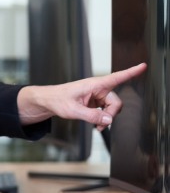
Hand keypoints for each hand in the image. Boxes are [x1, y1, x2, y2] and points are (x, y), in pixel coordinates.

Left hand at [17, 63, 146, 130]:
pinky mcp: (95, 102)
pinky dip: (103, 119)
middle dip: (111, 114)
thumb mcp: (73, 110)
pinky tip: (96, 124)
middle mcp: (98, 89)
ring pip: (112, 108)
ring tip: (96, 126)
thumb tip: (108, 120)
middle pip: (116, 102)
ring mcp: (97, 96)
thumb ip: (91, 116)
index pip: (116, 77)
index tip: (143, 66)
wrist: (48, 101)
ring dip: (107, 118)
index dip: (131, 72)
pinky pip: (106, 111)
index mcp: (94, 84)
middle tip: (101, 125)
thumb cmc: (57, 100)